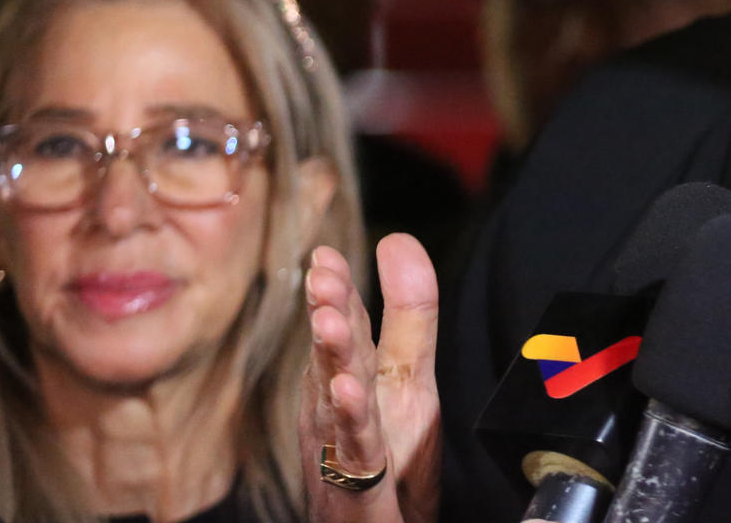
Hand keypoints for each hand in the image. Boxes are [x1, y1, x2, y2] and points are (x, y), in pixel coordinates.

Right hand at [301, 234, 441, 522]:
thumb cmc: (392, 453)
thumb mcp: (409, 377)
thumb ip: (409, 312)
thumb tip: (397, 238)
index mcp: (346, 379)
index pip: (343, 325)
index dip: (336, 288)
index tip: (324, 254)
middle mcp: (335, 411)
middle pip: (335, 356)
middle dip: (328, 314)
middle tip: (321, 275)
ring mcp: (341, 451)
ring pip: (336, 401)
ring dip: (332, 359)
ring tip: (327, 320)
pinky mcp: (358, 492)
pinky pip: (356, 456)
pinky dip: (351, 424)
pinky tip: (348, 392)